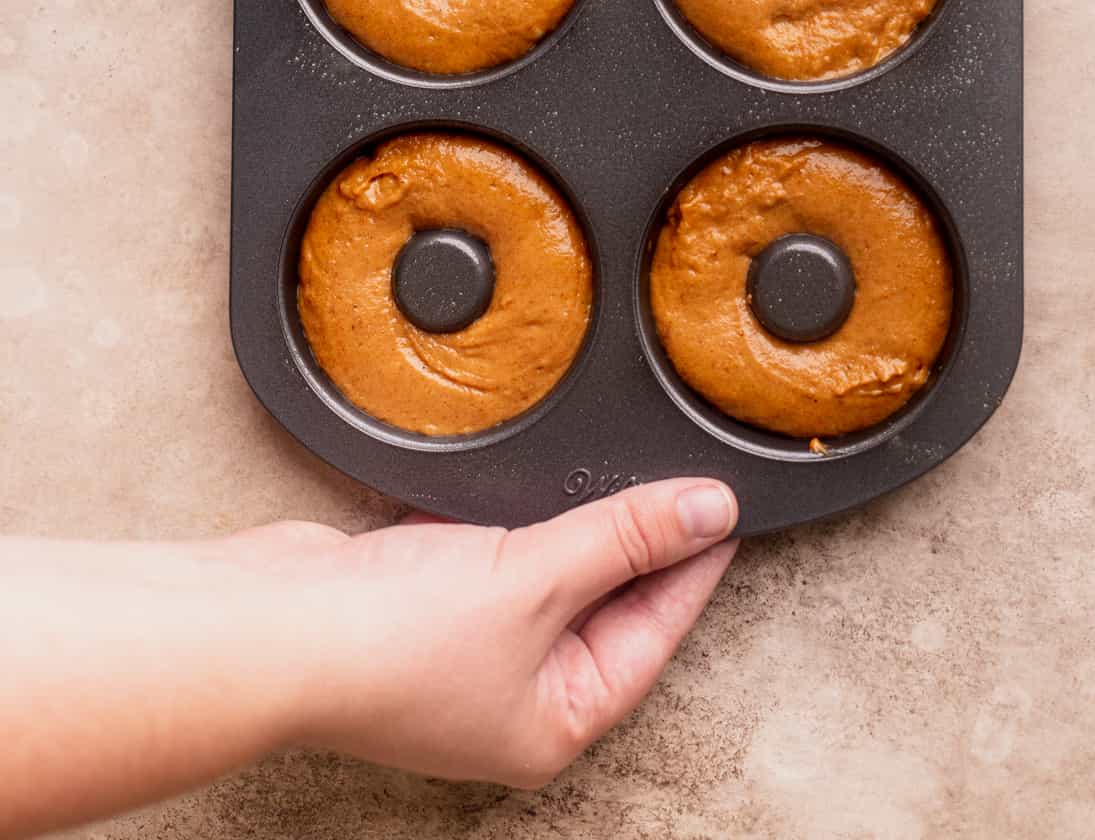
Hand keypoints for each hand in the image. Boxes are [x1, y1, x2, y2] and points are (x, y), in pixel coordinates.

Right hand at [0, 481, 736, 833]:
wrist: (272, 628)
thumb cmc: (395, 641)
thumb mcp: (537, 578)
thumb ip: (625, 537)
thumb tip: (709, 510)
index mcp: (558, 719)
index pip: (654, 630)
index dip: (693, 561)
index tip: (726, 505)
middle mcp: (518, 697)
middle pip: (605, 607)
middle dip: (639, 543)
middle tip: (686, 477)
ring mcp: (469, 654)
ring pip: (551, 579)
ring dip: (581, 528)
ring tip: (625, 470)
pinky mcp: (426, 606)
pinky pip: (499, 560)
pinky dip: (522, 522)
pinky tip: (538, 482)